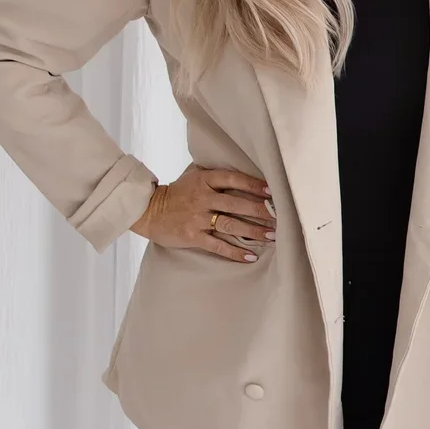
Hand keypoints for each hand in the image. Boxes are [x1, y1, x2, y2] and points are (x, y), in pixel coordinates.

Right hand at [134, 165, 274, 261]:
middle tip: (280, 218)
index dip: (254, 185)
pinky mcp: (192, 236)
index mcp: (204, 180)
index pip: (234, 179)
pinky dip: (235, 252)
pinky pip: (218, 246)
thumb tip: (245, 172)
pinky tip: (250, 256)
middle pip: (237, 204)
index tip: (272, 192)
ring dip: (253, 231)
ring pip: (231, 225)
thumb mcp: (193, 176)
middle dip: (261, 212)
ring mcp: (197, 218)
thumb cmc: (177, 193)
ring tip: (272, 236)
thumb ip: (215, 174)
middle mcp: (202, 197)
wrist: (149, 211)